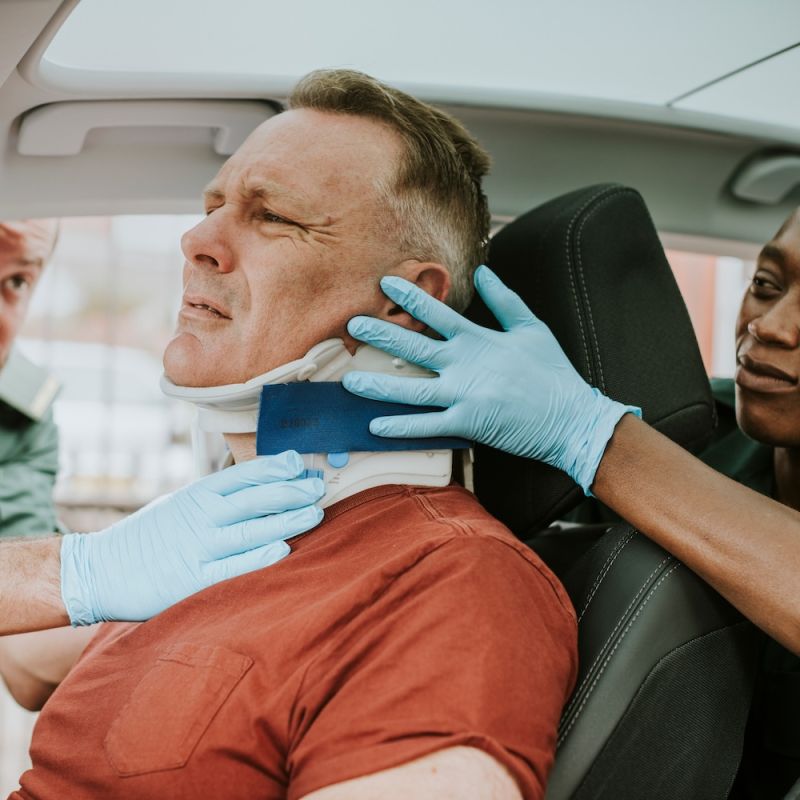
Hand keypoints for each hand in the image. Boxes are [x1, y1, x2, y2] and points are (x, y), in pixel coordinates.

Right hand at [60, 451, 323, 624]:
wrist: (99, 571)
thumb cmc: (148, 536)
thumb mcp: (180, 505)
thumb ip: (216, 497)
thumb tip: (261, 486)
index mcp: (197, 494)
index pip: (244, 475)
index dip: (275, 468)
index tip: (301, 464)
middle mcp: (200, 516)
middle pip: (254, 499)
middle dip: (291, 491)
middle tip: (320, 487)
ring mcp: (197, 548)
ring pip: (250, 529)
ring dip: (286, 520)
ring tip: (315, 514)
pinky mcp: (191, 580)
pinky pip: (231, 567)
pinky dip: (257, 557)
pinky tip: (283, 550)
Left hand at [343, 266, 638, 493]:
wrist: (571, 418)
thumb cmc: (552, 373)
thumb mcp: (531, 327)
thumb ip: (504, 300)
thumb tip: (484, 272)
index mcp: (479, 340)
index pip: (438, 313)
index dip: (410, 296)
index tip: (385, 283)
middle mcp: (466, 365)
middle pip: (414, 346)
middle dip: (380, 334)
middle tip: (351, 323)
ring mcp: (465, 395)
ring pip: (412, 389)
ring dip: (378, 385)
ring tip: (349, 381)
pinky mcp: (468, 423)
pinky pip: (427, 426)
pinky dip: (401, 427)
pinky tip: (375, 426)